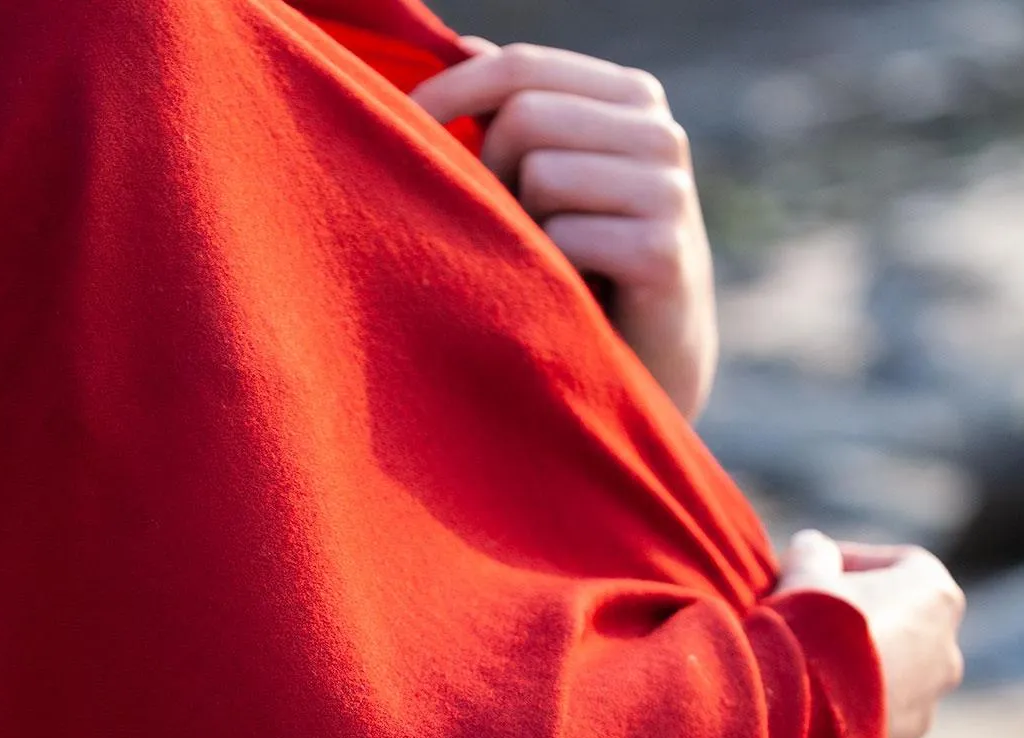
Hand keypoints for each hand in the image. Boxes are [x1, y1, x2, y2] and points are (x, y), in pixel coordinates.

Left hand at [408, 38, 718, 422]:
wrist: (653, 366)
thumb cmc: (585, 270)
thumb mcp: (553, 184)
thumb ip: (516, 115)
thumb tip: (463, 43)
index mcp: (630, 98)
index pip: (520, 65)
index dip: (449, 93)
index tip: (400, 128)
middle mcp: (658, 130)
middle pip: (524, 115)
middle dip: (488, 173)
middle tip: (502, 230)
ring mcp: (667, 188)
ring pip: (540, 175)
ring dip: (520, 229)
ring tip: (542, 264)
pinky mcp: (663, 249)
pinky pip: (564, 237)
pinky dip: (545, 271)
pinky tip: (565, 295)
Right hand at [773, 530, 965, 737]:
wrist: (797, 720)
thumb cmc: (807, 635)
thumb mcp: (801, 574)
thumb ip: (811, 552)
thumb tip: (811, 549)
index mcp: (935, 595)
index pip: (899, 562)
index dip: (849, 561)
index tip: (808, 571)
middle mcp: (946, 650)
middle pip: (897, 620)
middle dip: (852, 618)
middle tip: (802, 622)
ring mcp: (927, 703)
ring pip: (887, 673)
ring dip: (850, 666)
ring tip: (797, 669)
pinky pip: (872, 715)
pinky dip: (844, 706)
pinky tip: (802, 705)